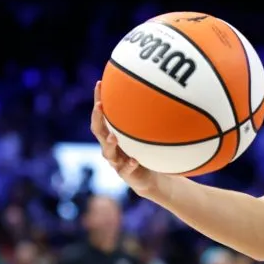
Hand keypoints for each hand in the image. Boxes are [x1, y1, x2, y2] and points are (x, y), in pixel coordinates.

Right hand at [90, 81, 158, 197]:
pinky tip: (134, 160)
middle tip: (100, 106)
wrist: (153, 179)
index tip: (99, 84)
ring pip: (107, 152)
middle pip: (98, 130)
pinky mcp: (125, 174)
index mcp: (113, 133)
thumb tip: (165, 91)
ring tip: (113, 137)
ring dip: (109, 143)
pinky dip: (129, 165)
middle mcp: (111, 146)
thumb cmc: (150, 151)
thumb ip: (151, 117)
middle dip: (97, 117)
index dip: (98, 99)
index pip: (102, 114)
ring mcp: (116, 161)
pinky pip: (125, 170)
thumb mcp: (150, 132)